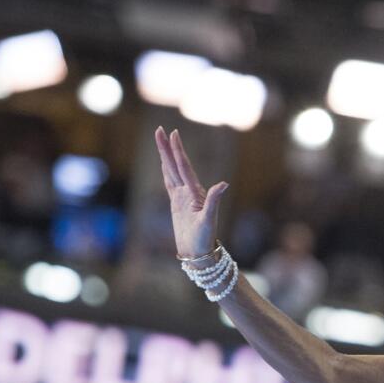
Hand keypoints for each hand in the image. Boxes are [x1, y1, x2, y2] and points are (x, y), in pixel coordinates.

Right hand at [154, 126, 228, 260]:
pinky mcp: (177, 204)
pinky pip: (170, 183)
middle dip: (167, 147)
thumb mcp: (209, 220)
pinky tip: (164, 164)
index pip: (184, 166)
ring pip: (171, 171)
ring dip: (165, 156)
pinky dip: (166, 171)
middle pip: (175, 164)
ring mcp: (183, 197)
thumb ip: (214, 200)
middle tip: (160, 129)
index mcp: (194, 192)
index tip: (173, 133)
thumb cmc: (204, 239)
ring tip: (160, 140)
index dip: (177, 150)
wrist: (199, 253)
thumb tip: (223, 184)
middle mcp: (189, 191)